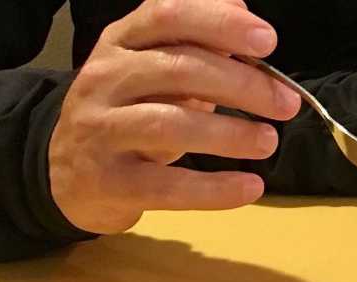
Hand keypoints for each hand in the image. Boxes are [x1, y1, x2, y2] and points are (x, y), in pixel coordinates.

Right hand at [49, 0, 301, 234]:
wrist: (70, 175)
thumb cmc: (130, 115)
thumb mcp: (157, 71)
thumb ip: (197, 43)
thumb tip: (242, 10)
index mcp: (121, 43)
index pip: (166, 16)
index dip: (218, 23)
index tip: (267, 41)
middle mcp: (105, 78)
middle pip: (178, 70)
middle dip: (241, 84)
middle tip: (286, 104)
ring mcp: (101, 130)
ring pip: (170, 125)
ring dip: (230, 134)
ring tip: (269, 141)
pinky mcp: (109, 182)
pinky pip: (168, 186)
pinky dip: (215, 188)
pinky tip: (251, 187)